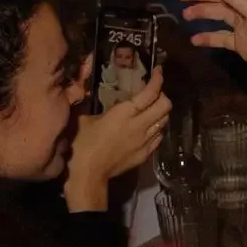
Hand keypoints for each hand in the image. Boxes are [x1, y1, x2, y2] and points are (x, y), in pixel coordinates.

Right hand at [65, 67, 171, 210]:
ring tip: (151, 110)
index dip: (158, 80)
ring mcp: (145, 141)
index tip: (159, 71)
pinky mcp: (145, 155)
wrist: (88, 174)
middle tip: (154, 93)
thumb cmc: (82, 144)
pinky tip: (148, 129)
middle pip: (165, 106)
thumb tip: (91, 95)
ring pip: (164, 121)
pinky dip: (157, 129)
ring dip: (160, 113)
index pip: (150, 93)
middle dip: (163, 96)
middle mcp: (139, 125)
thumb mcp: (85, 119)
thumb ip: (95, 107)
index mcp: (125, 113)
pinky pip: (158, 137)